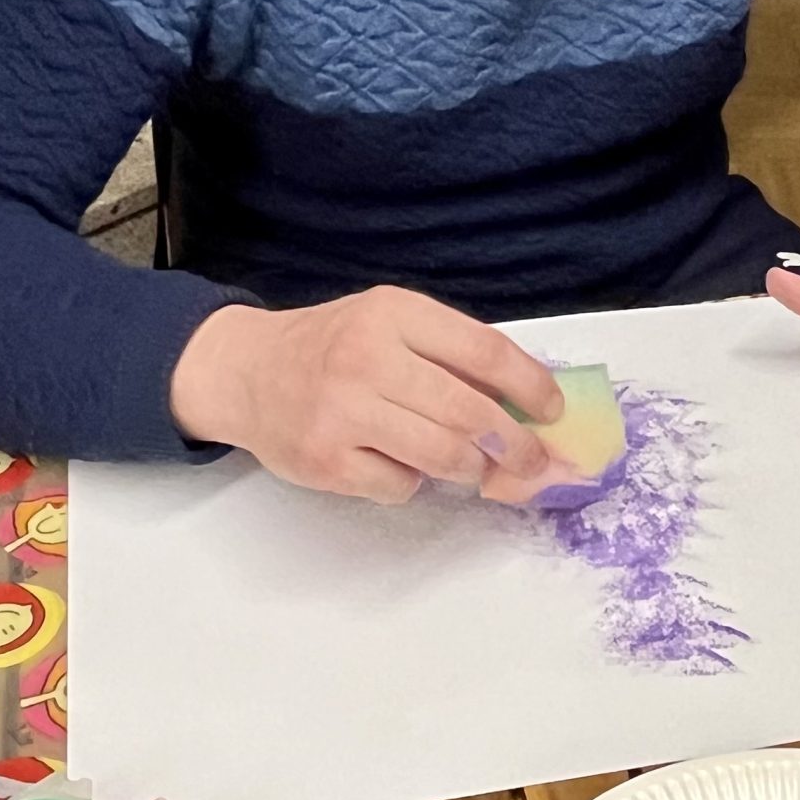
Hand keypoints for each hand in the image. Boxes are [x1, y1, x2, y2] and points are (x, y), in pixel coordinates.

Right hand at [169, 285, 566, 504]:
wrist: (245, 371)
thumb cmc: (333, 346)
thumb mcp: (389, 323)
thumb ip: (450, 354)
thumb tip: (529, 405)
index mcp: (393, 313)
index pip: (484, 351)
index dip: (531, 386)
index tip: (554, 411)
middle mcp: (367, 358)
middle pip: (470, 412)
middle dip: (518, 446)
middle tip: (535, 464)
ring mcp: (342, 411)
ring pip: (443, 456)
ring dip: (472, 469)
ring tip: (472, 466)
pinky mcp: (325, 460)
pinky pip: (401, 485)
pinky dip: (414, 483)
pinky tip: (399, 463)